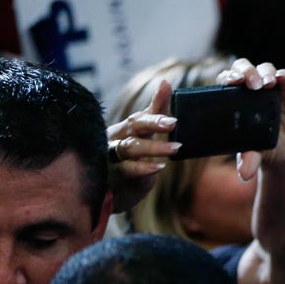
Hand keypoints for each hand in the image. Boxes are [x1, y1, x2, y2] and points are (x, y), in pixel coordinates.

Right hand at [107, 79, 179, 212]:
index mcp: (125, 130)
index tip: (168, 91)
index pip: (141, 115)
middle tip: (174, 122)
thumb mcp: (145, 142)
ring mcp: (110, 156)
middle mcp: (115, 139)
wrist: (108, 199)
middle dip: (154, 122)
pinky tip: (158, 167)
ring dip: (154, 147)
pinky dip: (142, 167)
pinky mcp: (109, 175)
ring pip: (131, 146)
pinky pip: (126, 168)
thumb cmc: (128, 166)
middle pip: (134, 126)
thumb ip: (157, 119)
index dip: (155, 105)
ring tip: (176, 148)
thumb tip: (166, 84)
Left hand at [217, 58, 284, 181]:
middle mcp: (253, 89)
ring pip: (264, 68)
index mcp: (237, 100)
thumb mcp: (256, 154)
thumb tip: (245, 173)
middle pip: (243, 68)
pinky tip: (280, 80)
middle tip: (246, 81)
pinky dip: (283, 75)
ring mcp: (273, 87)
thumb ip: (249, 159)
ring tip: (265, 84)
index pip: (228, 81)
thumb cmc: (267, 150)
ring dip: (262, 73)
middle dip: (243, 71)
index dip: (227, 78)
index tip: (229, 83)